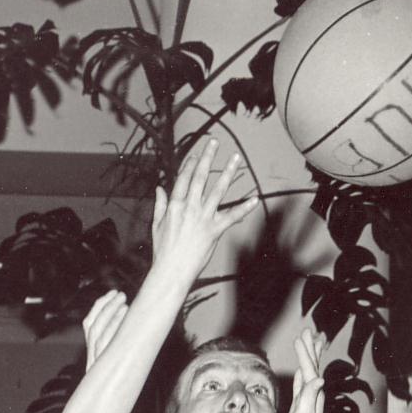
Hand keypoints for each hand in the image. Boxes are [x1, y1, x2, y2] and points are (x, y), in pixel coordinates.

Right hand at [82, 289, 128, 370]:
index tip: (113, 293)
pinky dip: (114, 329)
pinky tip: (126, 322)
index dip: (100, 306)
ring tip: (125, 304)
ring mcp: (95, 363)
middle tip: (121, 295)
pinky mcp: (101, 369)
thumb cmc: (122, 385)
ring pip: (98, 333)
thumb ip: (122, 346)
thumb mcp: (121, 364)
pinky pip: (105, 345)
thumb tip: (132, 322)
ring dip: (111, 315)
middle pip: (93, 325)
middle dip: (107, 307)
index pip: (90, 324)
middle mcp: (92, 357)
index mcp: (93, 354)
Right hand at [150, 138, 257, 276]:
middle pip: (200, 176)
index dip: (190, 163)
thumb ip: (160, 204)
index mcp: (175, 204)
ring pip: (218, 190)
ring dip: (228, 172)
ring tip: (235, 157)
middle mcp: (190, 207)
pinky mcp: (214, 231)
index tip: (196, 153)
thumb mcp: (157, 225)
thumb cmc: (163, 251)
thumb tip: (159, 188)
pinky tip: (254, 199)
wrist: (171, 271)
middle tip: (213, 142)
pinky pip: (232, 217)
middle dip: (207, 157)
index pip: (184, 178)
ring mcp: (203, 218)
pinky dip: (244, 209)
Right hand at [282, 326, 325, 412]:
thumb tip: (319, 379)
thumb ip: (310, 397)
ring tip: (310, 342)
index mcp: (314, 395)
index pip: (309, 369)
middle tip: (310, 330)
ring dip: (309, 357)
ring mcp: (308, 400)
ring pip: (309, 372)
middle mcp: (314, 395)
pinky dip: (303, 374)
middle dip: (311, 348)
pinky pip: (303, 384)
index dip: (305, 353)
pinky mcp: (302, 406)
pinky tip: (302, 370)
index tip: (300, 337)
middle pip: (312, 366)